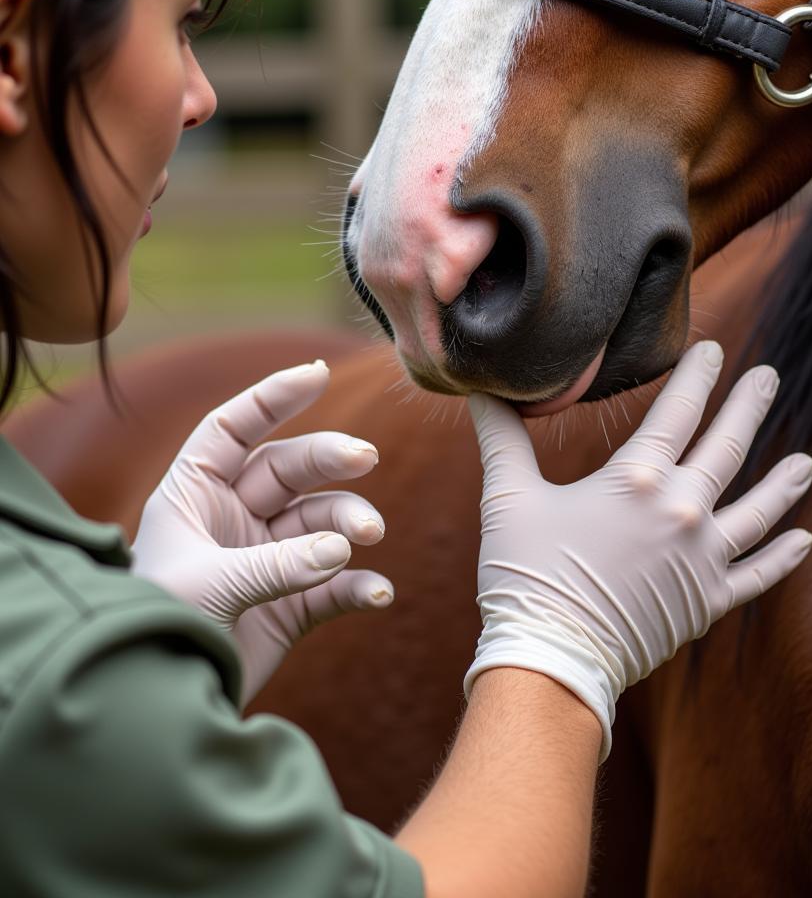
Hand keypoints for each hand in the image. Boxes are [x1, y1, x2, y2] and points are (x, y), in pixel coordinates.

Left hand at [131, 361, 392, 703]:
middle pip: (290, 469)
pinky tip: (377, 594)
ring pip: (321, 522)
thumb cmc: (159, 636)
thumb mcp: (208, 587)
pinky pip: (335, 585)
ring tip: (368, 536)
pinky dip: (359, 586)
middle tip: (366, 460)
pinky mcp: (293, 604)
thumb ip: (277, 564)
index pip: (233, 430)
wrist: (163, 711)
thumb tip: (343, 549)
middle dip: (330, 459)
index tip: (318, 374)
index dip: (271, 398)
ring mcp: (268, 560)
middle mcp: (233, 519)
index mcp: (194, 497)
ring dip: (349, 523)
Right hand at [465, 340, 811, 759]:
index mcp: (636, 480)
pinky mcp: (706, 602)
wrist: (551, 659)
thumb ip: (502, 440)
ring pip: (756, 511)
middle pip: (728, 447)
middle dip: (749, 406)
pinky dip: (781, 557)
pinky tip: (804, 540)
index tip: (715, 349)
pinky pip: (756, 575)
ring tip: (806, 462)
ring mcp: (701, 559)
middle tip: (770, 377)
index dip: (697, 376)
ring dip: (783, 483)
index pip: (678, 411)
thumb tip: (480, 393)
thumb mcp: (508, 498)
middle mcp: (681, 511)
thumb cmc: (525, 574)